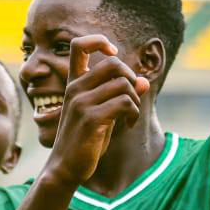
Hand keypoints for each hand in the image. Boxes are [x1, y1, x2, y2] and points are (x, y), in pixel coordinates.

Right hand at [42, 35, 150, 187]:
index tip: (112, 54)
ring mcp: (81, 103)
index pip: (79, 46)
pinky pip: (124, 103)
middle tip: (130, 98)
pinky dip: (133, 113)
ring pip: (123, 84)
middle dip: (131, 78)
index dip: (99, 42)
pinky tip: (127, 125)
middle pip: (113, 64)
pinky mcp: (90, 119)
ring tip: (130, 115)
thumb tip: (144, 81)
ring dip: (135, 100)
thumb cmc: (85, 140)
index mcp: (74, 84)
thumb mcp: (103, 114)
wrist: (66, 168)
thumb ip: (120, 96)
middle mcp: (75, 89)